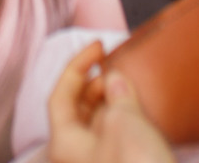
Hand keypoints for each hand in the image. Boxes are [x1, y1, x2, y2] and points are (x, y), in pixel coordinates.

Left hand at [46, 44, 171, 162]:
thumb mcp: (124, 122)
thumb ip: (117, 95)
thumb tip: (115, 80)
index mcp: (64, 145)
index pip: (59, 96)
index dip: (76, 66)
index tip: (99, 47)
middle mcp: (77, 156)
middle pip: (76, 110)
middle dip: (94, 85)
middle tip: (115, 67)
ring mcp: (99, 162)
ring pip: (97, 125)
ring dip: (110, 102)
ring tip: (129, 86)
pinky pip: (114, 138)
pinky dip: (122, 119)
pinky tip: (138, 111)